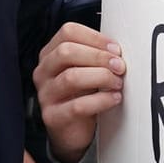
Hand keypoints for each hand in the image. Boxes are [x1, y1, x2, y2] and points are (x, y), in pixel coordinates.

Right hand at [35, 23, 124, 162]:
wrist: (72, 130)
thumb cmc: (80, 95)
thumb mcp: (86, 70)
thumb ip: (96, 56)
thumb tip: (118, 50)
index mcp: (50, 54)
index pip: (68, 32)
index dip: (95, 38)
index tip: (115, 49)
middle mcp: (44, 71)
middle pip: (67, 52)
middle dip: (99, 57)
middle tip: (119, 66)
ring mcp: (45, 94)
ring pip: (71, 77)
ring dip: (101, 77)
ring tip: (117, 83)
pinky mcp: (53, 116)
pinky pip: (77, 106)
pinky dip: (101, 100)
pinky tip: (114, 98)